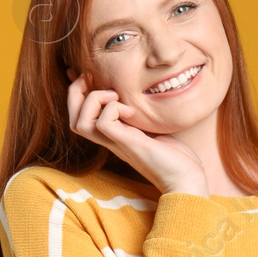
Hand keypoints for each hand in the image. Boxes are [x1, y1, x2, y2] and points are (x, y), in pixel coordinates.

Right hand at [65, 67, 208, 195]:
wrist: (185, 180)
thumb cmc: (174, 157)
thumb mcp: (153, 128)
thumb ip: (142, 115)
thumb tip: (144, 95)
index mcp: (112, 135)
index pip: (79, 117)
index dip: (77, 94)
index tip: (91, 77)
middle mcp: (109, 140)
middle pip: (72, 120)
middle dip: (75, 93)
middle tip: (93, 80)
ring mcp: (116, 143)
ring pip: (79, 123)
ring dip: (93, 100)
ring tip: (115, 96)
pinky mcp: (128, 144)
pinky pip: (103, 123)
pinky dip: (113, 109)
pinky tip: (131, 111)